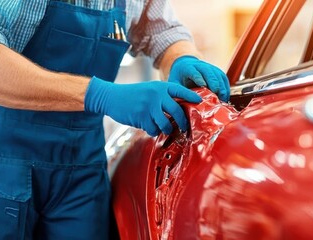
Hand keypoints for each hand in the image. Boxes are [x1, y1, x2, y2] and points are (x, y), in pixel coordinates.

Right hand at [85, 77, 201, 135]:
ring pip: (166, 124)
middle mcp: (157, 95)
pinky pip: (153, 129)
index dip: (191, 96)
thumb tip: (178, 110)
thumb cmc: (133, 95)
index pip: (180, 90)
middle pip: (177, 111)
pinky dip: (152, 131)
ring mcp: (149, 106)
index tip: (200, 101)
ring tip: (165, 128)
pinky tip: (148, 126)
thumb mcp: (149, 90)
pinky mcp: (141, 117)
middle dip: (183, 122)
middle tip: (185, 127)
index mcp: (160, 87)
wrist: (112, 97)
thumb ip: (163, 97)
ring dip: (167, 129)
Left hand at [168, 56, 230, 101]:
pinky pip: (223, 77)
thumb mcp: (174, 84)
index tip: (202, 85)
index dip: (198, 78)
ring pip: (218, 74)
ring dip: (221, 86)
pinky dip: (226, 87)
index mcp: (187, 67)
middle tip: (216, 94)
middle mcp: (199, 65)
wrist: (184, 66)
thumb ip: (179, 93)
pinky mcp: (216, 71)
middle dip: (213, 82)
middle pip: (208, 72)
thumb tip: (184, 106)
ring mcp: (209, 67)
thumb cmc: (179, 78)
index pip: (193, 71)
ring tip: (222, 99)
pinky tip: (225, 97)